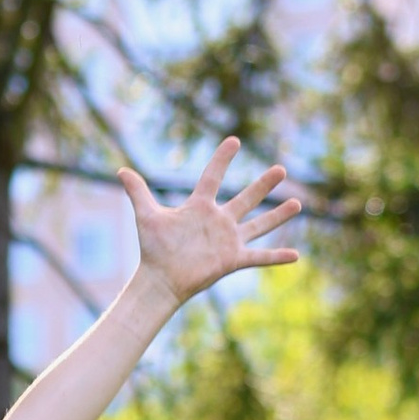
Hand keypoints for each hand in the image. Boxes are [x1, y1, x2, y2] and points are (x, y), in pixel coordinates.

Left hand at [120, 138, 303, 305]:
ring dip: (278, 215)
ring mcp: (228, 240)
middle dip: (263, 185)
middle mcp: (218, 221)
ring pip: (259, 224)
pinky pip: (259, 256)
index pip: (213, 177)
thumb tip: (120, 170)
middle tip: (281, 169)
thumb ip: (138, 192)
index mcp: (199, 207)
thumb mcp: (147, 215)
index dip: (222, 159)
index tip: (234, 140)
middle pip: (246, 198)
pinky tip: (296, 255)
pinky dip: (276, 257)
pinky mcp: (232, 260)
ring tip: (298, 203)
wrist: (159, 279)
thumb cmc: (153, 248)